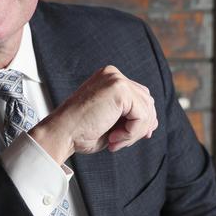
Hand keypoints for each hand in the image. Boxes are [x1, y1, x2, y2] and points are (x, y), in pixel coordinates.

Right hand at [29, 66, 157, 164]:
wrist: (62, 133)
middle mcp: (113, 74)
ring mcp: (116, 80)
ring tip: (114, 140)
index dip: (142, 119)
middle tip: (120, 141)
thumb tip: (153, 122)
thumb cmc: (80, 130)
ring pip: (146, 110)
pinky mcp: (120, 90)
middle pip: (146, 101)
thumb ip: (129, 115)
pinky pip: (142, 116)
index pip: (139, 96)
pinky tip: (113, 137)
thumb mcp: (110, 119)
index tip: (132, 136)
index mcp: (108, 78)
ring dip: (134, 132)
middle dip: (141, 125)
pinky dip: (132, 133)